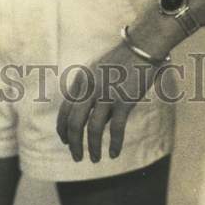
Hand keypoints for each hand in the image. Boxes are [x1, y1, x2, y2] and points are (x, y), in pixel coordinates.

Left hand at [56, 39, 163, 162]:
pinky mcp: (124, 100)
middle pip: (75, 123)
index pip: (65, 109)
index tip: (65, 141)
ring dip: (93, 147)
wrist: (141, 45)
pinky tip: (114, 153)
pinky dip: (115, 144)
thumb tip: (94, 119)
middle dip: (74, 143)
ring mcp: (107, 94)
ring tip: (95, 159)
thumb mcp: (99, 71)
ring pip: (93, 129)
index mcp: (82, 80)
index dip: (63, 128)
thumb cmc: (122, 58)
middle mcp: (90, 88)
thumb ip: (92, 91)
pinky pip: (116, 128)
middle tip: (76, 157)